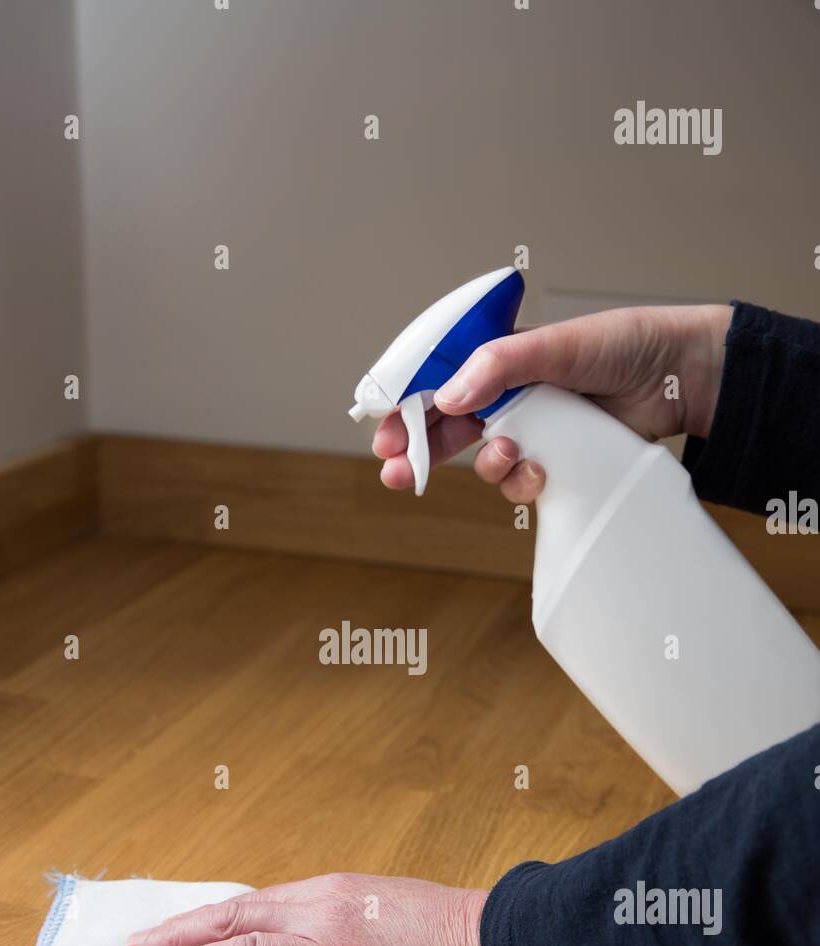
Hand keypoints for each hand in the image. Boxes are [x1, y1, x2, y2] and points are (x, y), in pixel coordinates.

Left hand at [126, 873, 510, 945]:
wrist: (488, 945)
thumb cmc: (441, 928)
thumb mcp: (377, 902)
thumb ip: (332, 914)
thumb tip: (293, 930)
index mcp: (325, 892)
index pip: (246, 904)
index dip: (198, 921)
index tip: (164, 932)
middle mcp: (317, 916)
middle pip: (230, 923)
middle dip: (177, 940)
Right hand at [373, 303, 731, 502]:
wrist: (680, 378)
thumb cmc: (622, 345)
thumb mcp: (555, 345)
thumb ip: (498, 366)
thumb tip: (449, 397)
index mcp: (498, 358)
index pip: (438, 381)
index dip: (406, 407)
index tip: (383, 431)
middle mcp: (508, 395)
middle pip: (446, 428)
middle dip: (417, 451)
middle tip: (394, 472)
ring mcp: (531, 430)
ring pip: (482, 460)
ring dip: (485, 465)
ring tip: (508, 453)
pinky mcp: (554, 461)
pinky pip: (519, 482)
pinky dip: (522, 482)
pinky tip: (540, 470)